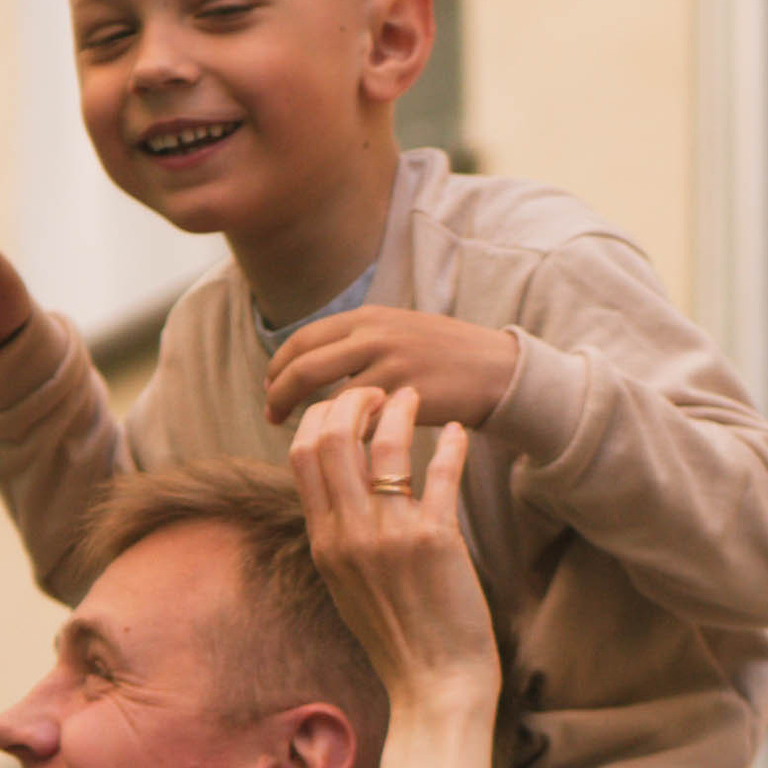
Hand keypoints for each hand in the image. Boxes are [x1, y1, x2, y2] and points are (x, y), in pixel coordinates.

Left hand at [265, 306, 516, 433]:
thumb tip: (313, 357)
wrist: (498, 369)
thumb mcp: (399, 328)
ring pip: (330, 400)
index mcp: (367, 317)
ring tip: (301, 438)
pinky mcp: (409, 399)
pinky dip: (346, 439)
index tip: (270, 388)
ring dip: (309, 423)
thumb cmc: (446, 354)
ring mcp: (392, 366)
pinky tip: (340, 449)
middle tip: (272, 415)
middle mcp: (375, 336)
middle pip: (304, 367)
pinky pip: (363, 425)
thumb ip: (359, 338)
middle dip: (279, 394)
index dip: (278, 367)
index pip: (302, 339)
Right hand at [286, 384, 497, 715]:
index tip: (346, 407)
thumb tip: (340, 493)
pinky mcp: (436, 541)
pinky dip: (449, 445)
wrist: (433, 685)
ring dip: (400, 408)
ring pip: (383, 444)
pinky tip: (458, 433)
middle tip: (379, 391)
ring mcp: (390, 536)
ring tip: (415, 398)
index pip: (304, 454)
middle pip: (333, 437)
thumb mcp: (346, 585)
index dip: (321, 417)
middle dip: (354, 399)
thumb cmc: (396, 638)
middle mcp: (349, 534)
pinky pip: (439, 474)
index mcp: (324, 541)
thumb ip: (339, 537)